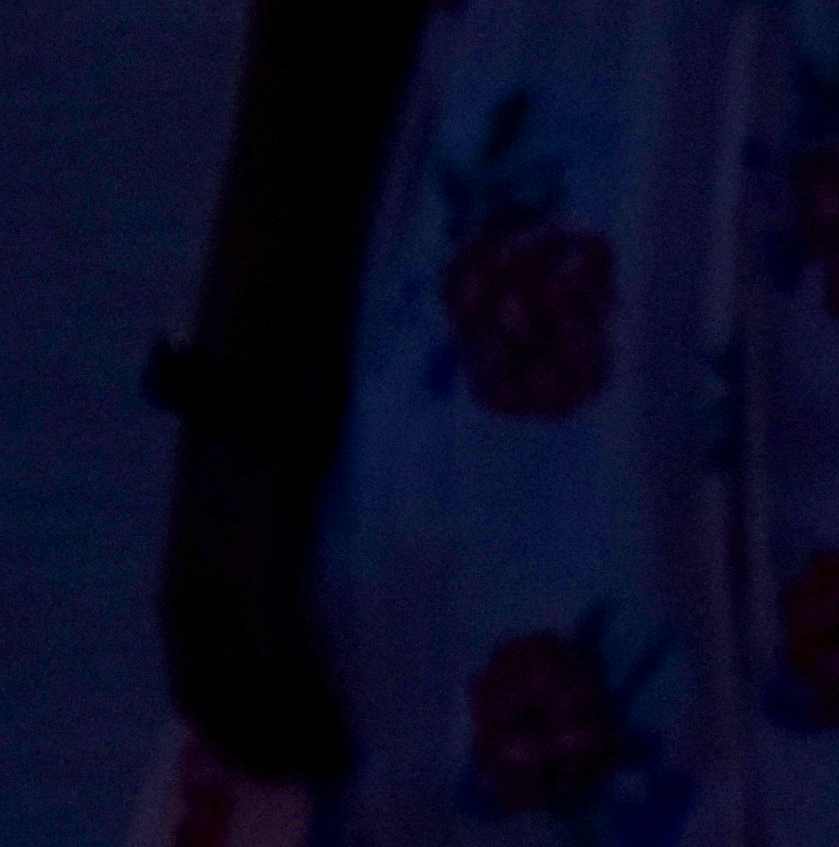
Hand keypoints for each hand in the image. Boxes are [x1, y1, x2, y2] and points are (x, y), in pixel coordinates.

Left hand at [157, 421, 342, 785]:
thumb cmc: (265, 440)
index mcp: (184, 594)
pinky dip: (306, 703)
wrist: (257, 390)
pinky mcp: (254, 576)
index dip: (232, 731)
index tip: (276, 757)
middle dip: (261, 744)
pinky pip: (278, 661)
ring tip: (335, 754)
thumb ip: (264, 564)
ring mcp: (218, 591)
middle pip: (215, 701)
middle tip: (313, 767)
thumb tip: (305, 603)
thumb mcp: (249, 521)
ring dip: (289, 734)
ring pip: (246, 692)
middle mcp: (188, 602)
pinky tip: (335, 722)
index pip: (196, 688)